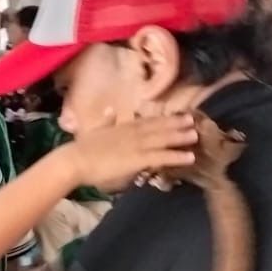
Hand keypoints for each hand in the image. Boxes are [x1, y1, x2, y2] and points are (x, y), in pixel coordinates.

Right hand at [63, 111, 199, 192]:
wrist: (76, 161)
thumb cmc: (82, 149)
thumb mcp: (95, 130)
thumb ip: (106, 121)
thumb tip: (109, 109)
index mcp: (123, 127)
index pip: (147, 121)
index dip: (163, 118)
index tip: (176, 115)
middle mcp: (133, 133)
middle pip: (158, 127)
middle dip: (176, 123)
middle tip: (193, 119)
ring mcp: (137, 145)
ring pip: (163, 139)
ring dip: (180, 136)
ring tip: (195, 135)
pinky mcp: (138, 159)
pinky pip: (162, 156)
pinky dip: (176, 156)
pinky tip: (189, 157)